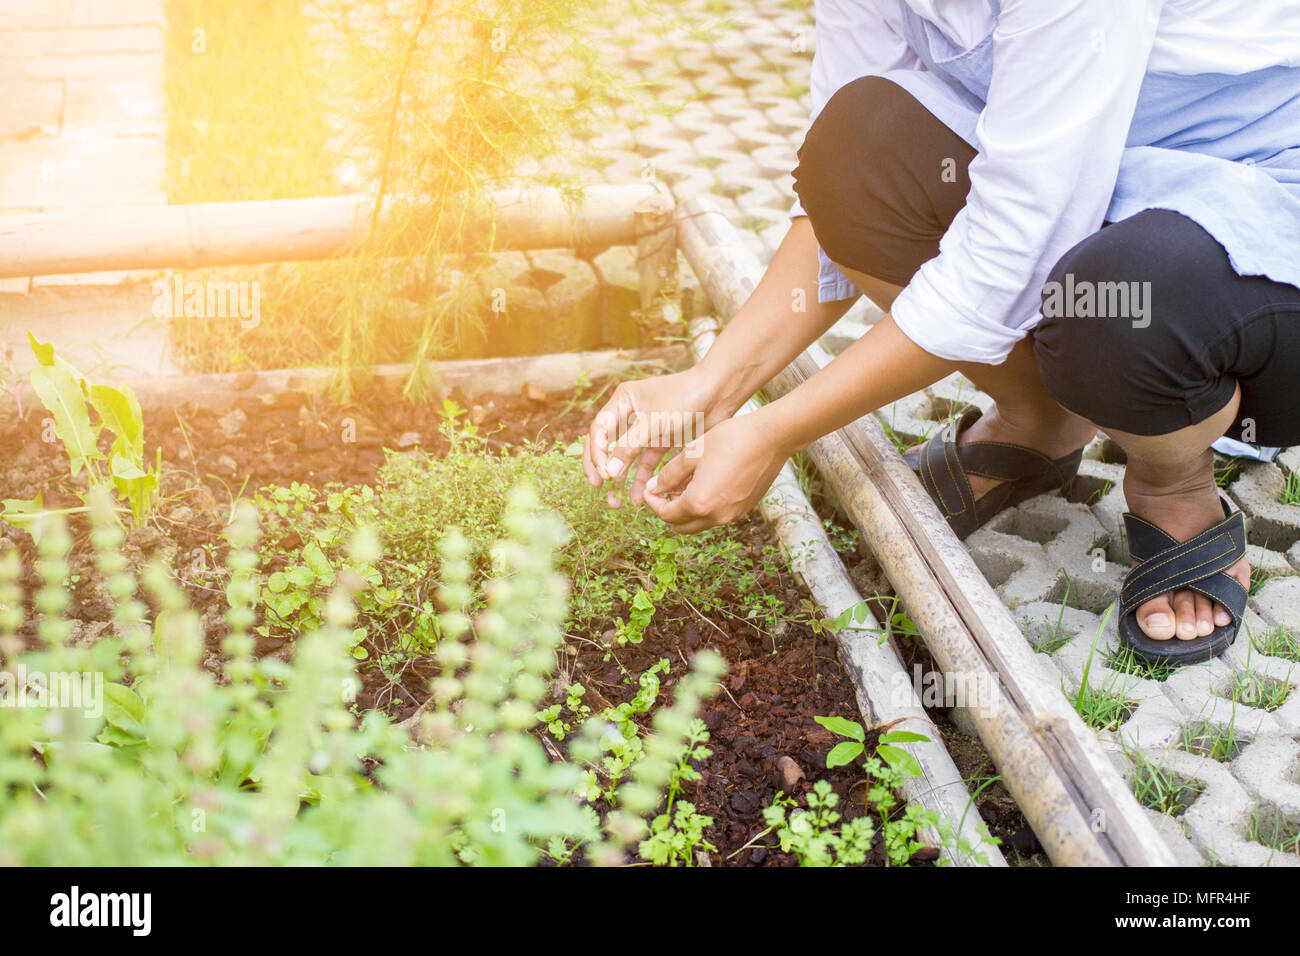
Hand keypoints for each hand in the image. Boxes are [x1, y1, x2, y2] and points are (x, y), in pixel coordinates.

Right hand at [583, 367, 726, 507]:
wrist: (718, 393)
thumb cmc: (684, 398)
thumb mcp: (653, 423)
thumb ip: (629, 447)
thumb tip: (608, 472)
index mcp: (624, 401)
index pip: (600, 430)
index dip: (596, 452)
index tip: (601, 473)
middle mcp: (632, 414)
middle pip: (608, 445)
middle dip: (603, 468)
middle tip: (598, 487)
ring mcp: (647, 429)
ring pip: (627, 458)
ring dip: (621, 479)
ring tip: (616, 502)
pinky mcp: (662, 440)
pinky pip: (647, 462)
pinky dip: (642, 479)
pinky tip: (638, 497)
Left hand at [642, 413, 788, 532]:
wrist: (770, 438)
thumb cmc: (729, 440)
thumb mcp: (692, 453)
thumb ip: (669, 475)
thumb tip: (655, 488)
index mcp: (699, 503)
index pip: (666, 514)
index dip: (653, 503)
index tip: (650, 490)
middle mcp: (716, 516)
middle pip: (682, 526)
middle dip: (669, 511)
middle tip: (665, 491)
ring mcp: (733, 515)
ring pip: (701, 523)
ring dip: (688, 510)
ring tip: (686, 484)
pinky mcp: (745, 509)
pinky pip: (718, 515)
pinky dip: (706, 507)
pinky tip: (706, 483)